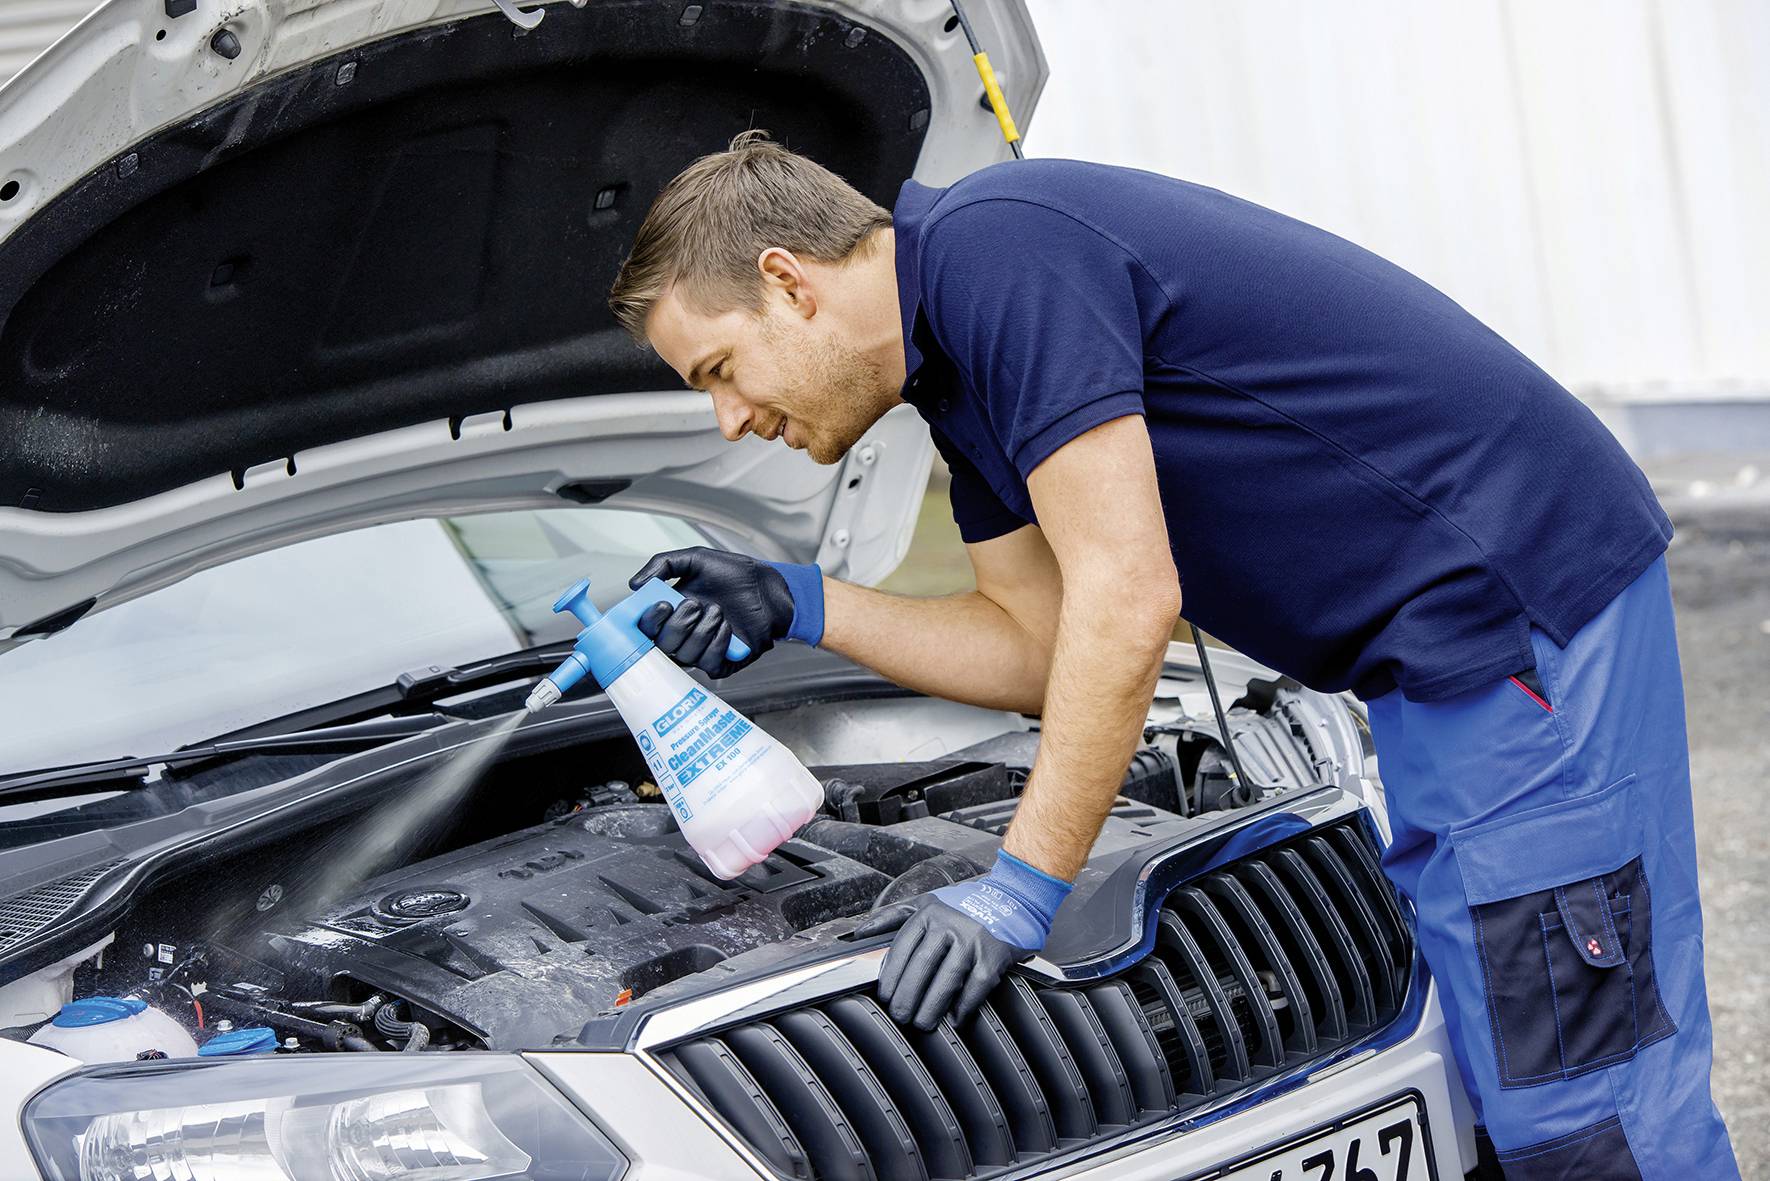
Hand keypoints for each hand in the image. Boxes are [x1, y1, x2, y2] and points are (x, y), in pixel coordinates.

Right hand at [628, 547, 822, 676]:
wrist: (768, 589)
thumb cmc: (735, 576)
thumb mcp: (696, 559)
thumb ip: (664, 564)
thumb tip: (635, 584)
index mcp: (671, 612)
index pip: (646, 628)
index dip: (649, 621)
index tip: (662, 604)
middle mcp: (682, 634)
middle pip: (663, 644)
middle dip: (679, 623)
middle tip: (695, 604)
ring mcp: (700, 650)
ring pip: (685, 655)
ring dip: (702, 630)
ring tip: (718, 611)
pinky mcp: (720, 663)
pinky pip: (708, 663)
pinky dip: (718, 642)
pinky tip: (728, 627)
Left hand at [853, 849, 1071, 1029]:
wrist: (1014, 897)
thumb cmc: (965, 906)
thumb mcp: (926, 902)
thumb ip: (892, 916)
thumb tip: (859, 933)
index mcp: (929, 913)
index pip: (903, 949)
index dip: (891, 977)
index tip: (885, 996)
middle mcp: (949, 924)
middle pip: (922, 967)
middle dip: (907, 997)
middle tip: (900, 1016)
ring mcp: (973, 940)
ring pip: (947, 980)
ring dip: (932, 1007)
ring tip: (923, 1023)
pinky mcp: (994, 955)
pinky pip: (976, 987)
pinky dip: (964, 1006)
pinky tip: (955, 1018)